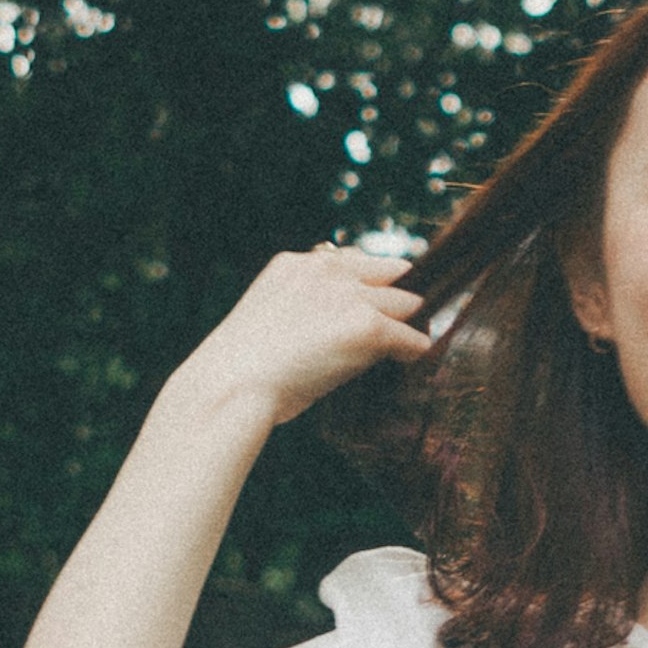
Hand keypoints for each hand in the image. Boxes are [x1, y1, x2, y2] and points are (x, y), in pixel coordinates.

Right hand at [166, 240, 432, 443]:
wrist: (232, 386)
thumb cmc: (240, 369)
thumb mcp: (268, 315)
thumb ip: (303, 304)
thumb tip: (335, 322)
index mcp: (297, 264)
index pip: (355, 260)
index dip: (371, 282)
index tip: (378, 300)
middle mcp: (327, 270)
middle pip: (390, 273)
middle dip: (396, 298)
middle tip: (406, 320)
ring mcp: (349, 297)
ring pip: (405, 303)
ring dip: (407, 323)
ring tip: (411, 341)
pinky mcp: (368, 327)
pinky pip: (410, 337)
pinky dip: (415, 349)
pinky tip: (412, 359)